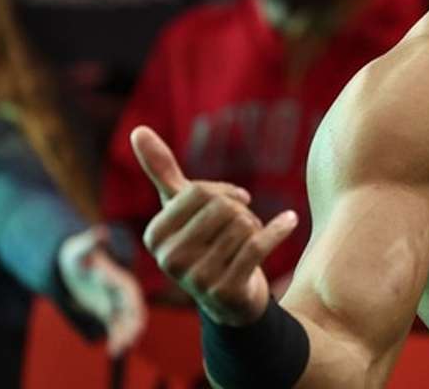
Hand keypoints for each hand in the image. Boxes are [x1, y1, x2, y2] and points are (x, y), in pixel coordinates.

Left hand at [58, 226, 146, 355]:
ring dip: (126, 336)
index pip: (130, 293)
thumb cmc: (77, 254)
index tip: (129, 315)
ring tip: (118, 350)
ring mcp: (116, 304)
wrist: (73, 264)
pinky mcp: (108, 313)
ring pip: (128, 323)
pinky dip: (118, 339)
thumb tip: (102, 232)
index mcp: (119, 278)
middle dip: (133, 325)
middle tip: (128, 340)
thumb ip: (92, 242)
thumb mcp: (81, 248)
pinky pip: (117, 328)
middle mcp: (122, 293)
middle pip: (135, 311)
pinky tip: (113, 351)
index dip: (131, 305)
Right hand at [133, 126, 297, 326]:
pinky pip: (257, 246)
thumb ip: (162, 171)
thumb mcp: (182, 207)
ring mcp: (194, 279)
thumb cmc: (204, 242)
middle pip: (222, 208)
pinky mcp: (224, 290)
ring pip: (242, 225)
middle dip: (241, 211)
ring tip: (249, 241)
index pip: (198, 192)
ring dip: (255, 227)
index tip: (235, 200)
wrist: (230, 298)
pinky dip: (279, 228)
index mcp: (155, 236)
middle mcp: (169, 259)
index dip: (223, 192)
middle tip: (243, 226)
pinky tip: (290, 220)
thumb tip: (138, 130)